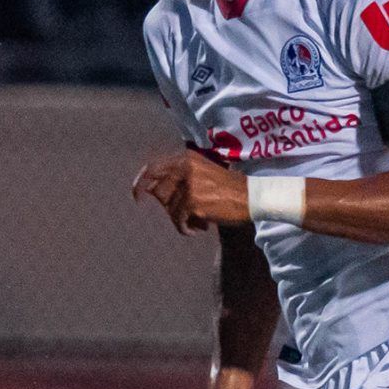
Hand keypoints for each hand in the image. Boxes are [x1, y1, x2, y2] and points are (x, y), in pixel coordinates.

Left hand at [133, 149, 249, 232]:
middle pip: (160, 192)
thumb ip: (182, 177)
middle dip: (168, 206)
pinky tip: (197, 229)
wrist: (252, 197)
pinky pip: (179, 220)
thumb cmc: (230, 188)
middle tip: (184, 215)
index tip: (136, 196)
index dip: (140, 182)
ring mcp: (188, 185)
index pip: (153, 167)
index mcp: (186, 158)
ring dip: (182, 219)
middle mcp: (185, 168)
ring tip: (198, 222)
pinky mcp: (193, 202)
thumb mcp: (204, 172)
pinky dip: (185, 228)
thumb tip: (155, 192)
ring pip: (170, 209)